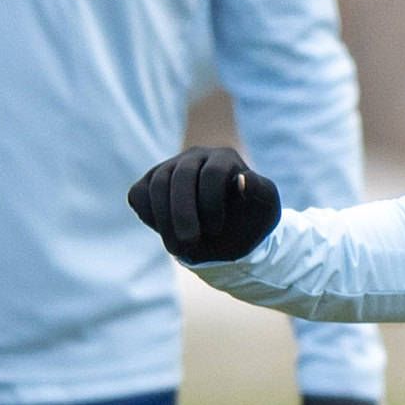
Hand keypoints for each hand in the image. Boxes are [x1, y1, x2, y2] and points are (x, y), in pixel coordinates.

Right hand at [130, 146, 281, 262]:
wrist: (229, 234)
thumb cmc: (249, 220)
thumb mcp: (265, 210)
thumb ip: (261, 193)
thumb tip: (242, 179)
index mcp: (225, 158)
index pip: (212, 173)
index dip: (211, 205)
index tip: (217, 230)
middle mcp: (195, 156)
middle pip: (180, 176)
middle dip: (183, 213)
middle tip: (189, 242)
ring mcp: (170, 167)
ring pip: (156, 184)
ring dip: (165, 219)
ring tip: (178, 248)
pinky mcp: (150, 183)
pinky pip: (138, 194)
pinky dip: (149, 215)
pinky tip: (166, 231)